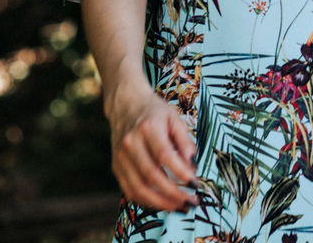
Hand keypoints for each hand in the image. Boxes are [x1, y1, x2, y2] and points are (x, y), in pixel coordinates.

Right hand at [108, 84, 197, 210]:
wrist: (126, 105)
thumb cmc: (155, 112)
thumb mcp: (174, 118)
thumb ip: (184, 141)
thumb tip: (193, 165)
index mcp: (147, 128)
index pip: (164, 155)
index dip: (180, 173)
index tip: (196, 184)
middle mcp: (131, 143)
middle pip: (152, 176)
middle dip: (174, 194)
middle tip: (192, 201)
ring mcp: (120, 157)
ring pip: (139, 188)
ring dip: (161, 203)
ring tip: (180, 207)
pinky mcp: (116, 167)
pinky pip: (130, 191)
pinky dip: (147, 202)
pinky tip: (163, 204)